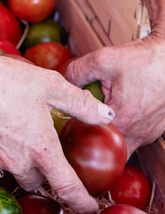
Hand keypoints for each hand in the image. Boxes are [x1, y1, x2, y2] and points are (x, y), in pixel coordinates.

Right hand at [0, 45, 113, 213]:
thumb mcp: (49, 85)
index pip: (66, 186)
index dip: (80, 200)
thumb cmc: (4, 78)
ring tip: (10, 130)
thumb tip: (106, 115)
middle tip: (37, 145)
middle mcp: (16, 160)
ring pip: (10, 169)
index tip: (87, 206)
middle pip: (35, 180)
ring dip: (14, 158)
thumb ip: (80, 104)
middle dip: (40, 169)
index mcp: (41, 147)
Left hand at [65, 31, 164, 155]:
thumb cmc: (142, 59)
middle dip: (89, 146)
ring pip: (121, 148)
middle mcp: (137, 134)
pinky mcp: (154, 129)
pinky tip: (109, 117)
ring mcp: (148, 134)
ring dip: (105, 139)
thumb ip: (75, 72)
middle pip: (107, 153)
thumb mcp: (102, 60)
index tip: (61, 132)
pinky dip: (120, 132)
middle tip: (73, 134)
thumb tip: (58, 81)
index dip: (74, 140)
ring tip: (89, 125)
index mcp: (121, 121)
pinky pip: (132, 138)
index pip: (92, 145)